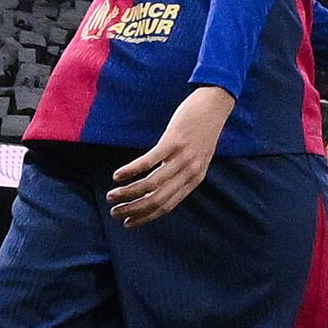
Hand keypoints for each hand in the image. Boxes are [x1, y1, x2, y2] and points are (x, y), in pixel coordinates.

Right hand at [110, 85, 234, 224]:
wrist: (216, 104)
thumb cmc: (202, 131)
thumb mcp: (197, 158)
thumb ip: (181, 174)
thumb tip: (158, 189)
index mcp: (194, 179)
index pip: (167, 206)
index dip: (145, 217)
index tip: (128, 223)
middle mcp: (189, 172)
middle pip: (157, 199)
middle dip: (133, 209)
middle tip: (114, 212)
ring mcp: (182, 157)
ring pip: (151, 184)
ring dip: (128, 193)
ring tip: (111, 196)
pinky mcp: (174, 141)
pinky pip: (148, 162)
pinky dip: (130, 171)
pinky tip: (117, 175)